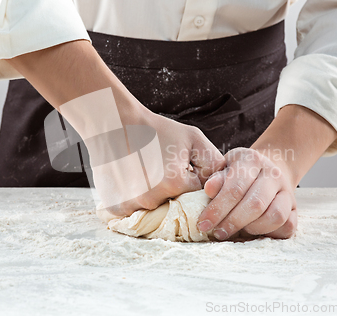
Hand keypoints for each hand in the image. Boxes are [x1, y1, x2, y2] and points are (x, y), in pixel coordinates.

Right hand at [6, 40, 225, 218]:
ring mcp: (131, 205)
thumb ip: (214, 161)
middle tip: (160, 169)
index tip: (180, 167)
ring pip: (154, 211)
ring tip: (145, 174)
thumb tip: (222, 185)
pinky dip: (134, 202)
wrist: (113, 123)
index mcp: (175, 183)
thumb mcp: (193, 138)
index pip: (196, 196)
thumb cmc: (155, 129)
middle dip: (173, 192)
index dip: (191, 181)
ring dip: (154, 198)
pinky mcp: (115, 207)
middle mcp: (153, 199)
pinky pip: (133, 213)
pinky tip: (132, 182)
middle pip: (175, 206)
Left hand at [197, 147, 296, 238]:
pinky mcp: (295, 208)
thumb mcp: (223, 169)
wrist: (265, 170)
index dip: (217, 209)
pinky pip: (288, 226)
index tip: (203, 223)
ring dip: (252, 229)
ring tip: (236, 230)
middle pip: (255, 204)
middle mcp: (273, 173)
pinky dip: (270, 233)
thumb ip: (216, 179)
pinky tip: (253, 231)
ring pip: (275, 216)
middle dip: (232, 222)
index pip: (235, 188)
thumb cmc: (236, 173)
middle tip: (217, 232)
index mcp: (252, 160)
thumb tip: (209, 189)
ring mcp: (287, 190)